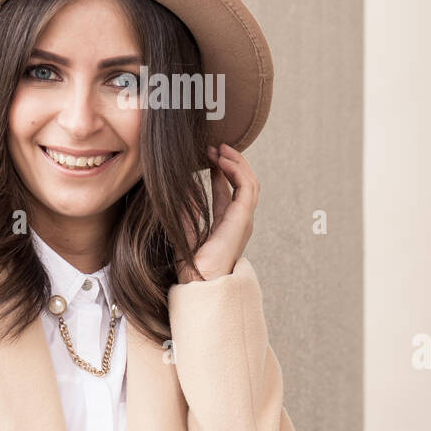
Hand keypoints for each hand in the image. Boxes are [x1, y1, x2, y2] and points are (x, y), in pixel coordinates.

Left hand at [176, 142, 258, 283]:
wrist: (199, 283)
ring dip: (236, 162)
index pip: (229, 191)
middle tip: (215, 147)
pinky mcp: (243, 218)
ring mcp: (243, 219)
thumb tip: (181, 190)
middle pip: (243, 183)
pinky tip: (222, 160)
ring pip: (249, 181)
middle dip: (231, 162)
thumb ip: (185, 211)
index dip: (221, 171)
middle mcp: (238, 220)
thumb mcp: (184, 229)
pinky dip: (237, 170)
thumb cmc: (191, 266)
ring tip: (220, 149)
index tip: (208, 155)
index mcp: (226, 224)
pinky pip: (247, 187)